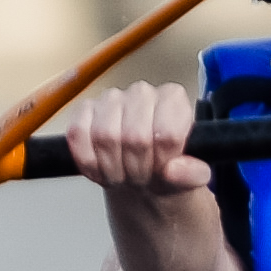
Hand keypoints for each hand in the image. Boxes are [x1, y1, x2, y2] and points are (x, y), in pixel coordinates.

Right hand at [63, 77, 213, 193]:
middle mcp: (142, 92)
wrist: (144, 173)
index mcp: (173, 99)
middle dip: (137, 169)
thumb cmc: (167, 166)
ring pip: (104, 136)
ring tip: (123, 174)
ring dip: (112, 168)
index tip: (163, 171)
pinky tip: (101, 168)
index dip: (162, 162)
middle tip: (142, 178)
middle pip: (135, 138)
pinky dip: (88, 161)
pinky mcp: (84, 111)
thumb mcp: (190, 177)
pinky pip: (78, 135)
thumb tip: (173, 170)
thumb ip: (193, 174)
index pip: (167, 133)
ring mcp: (110, 99)